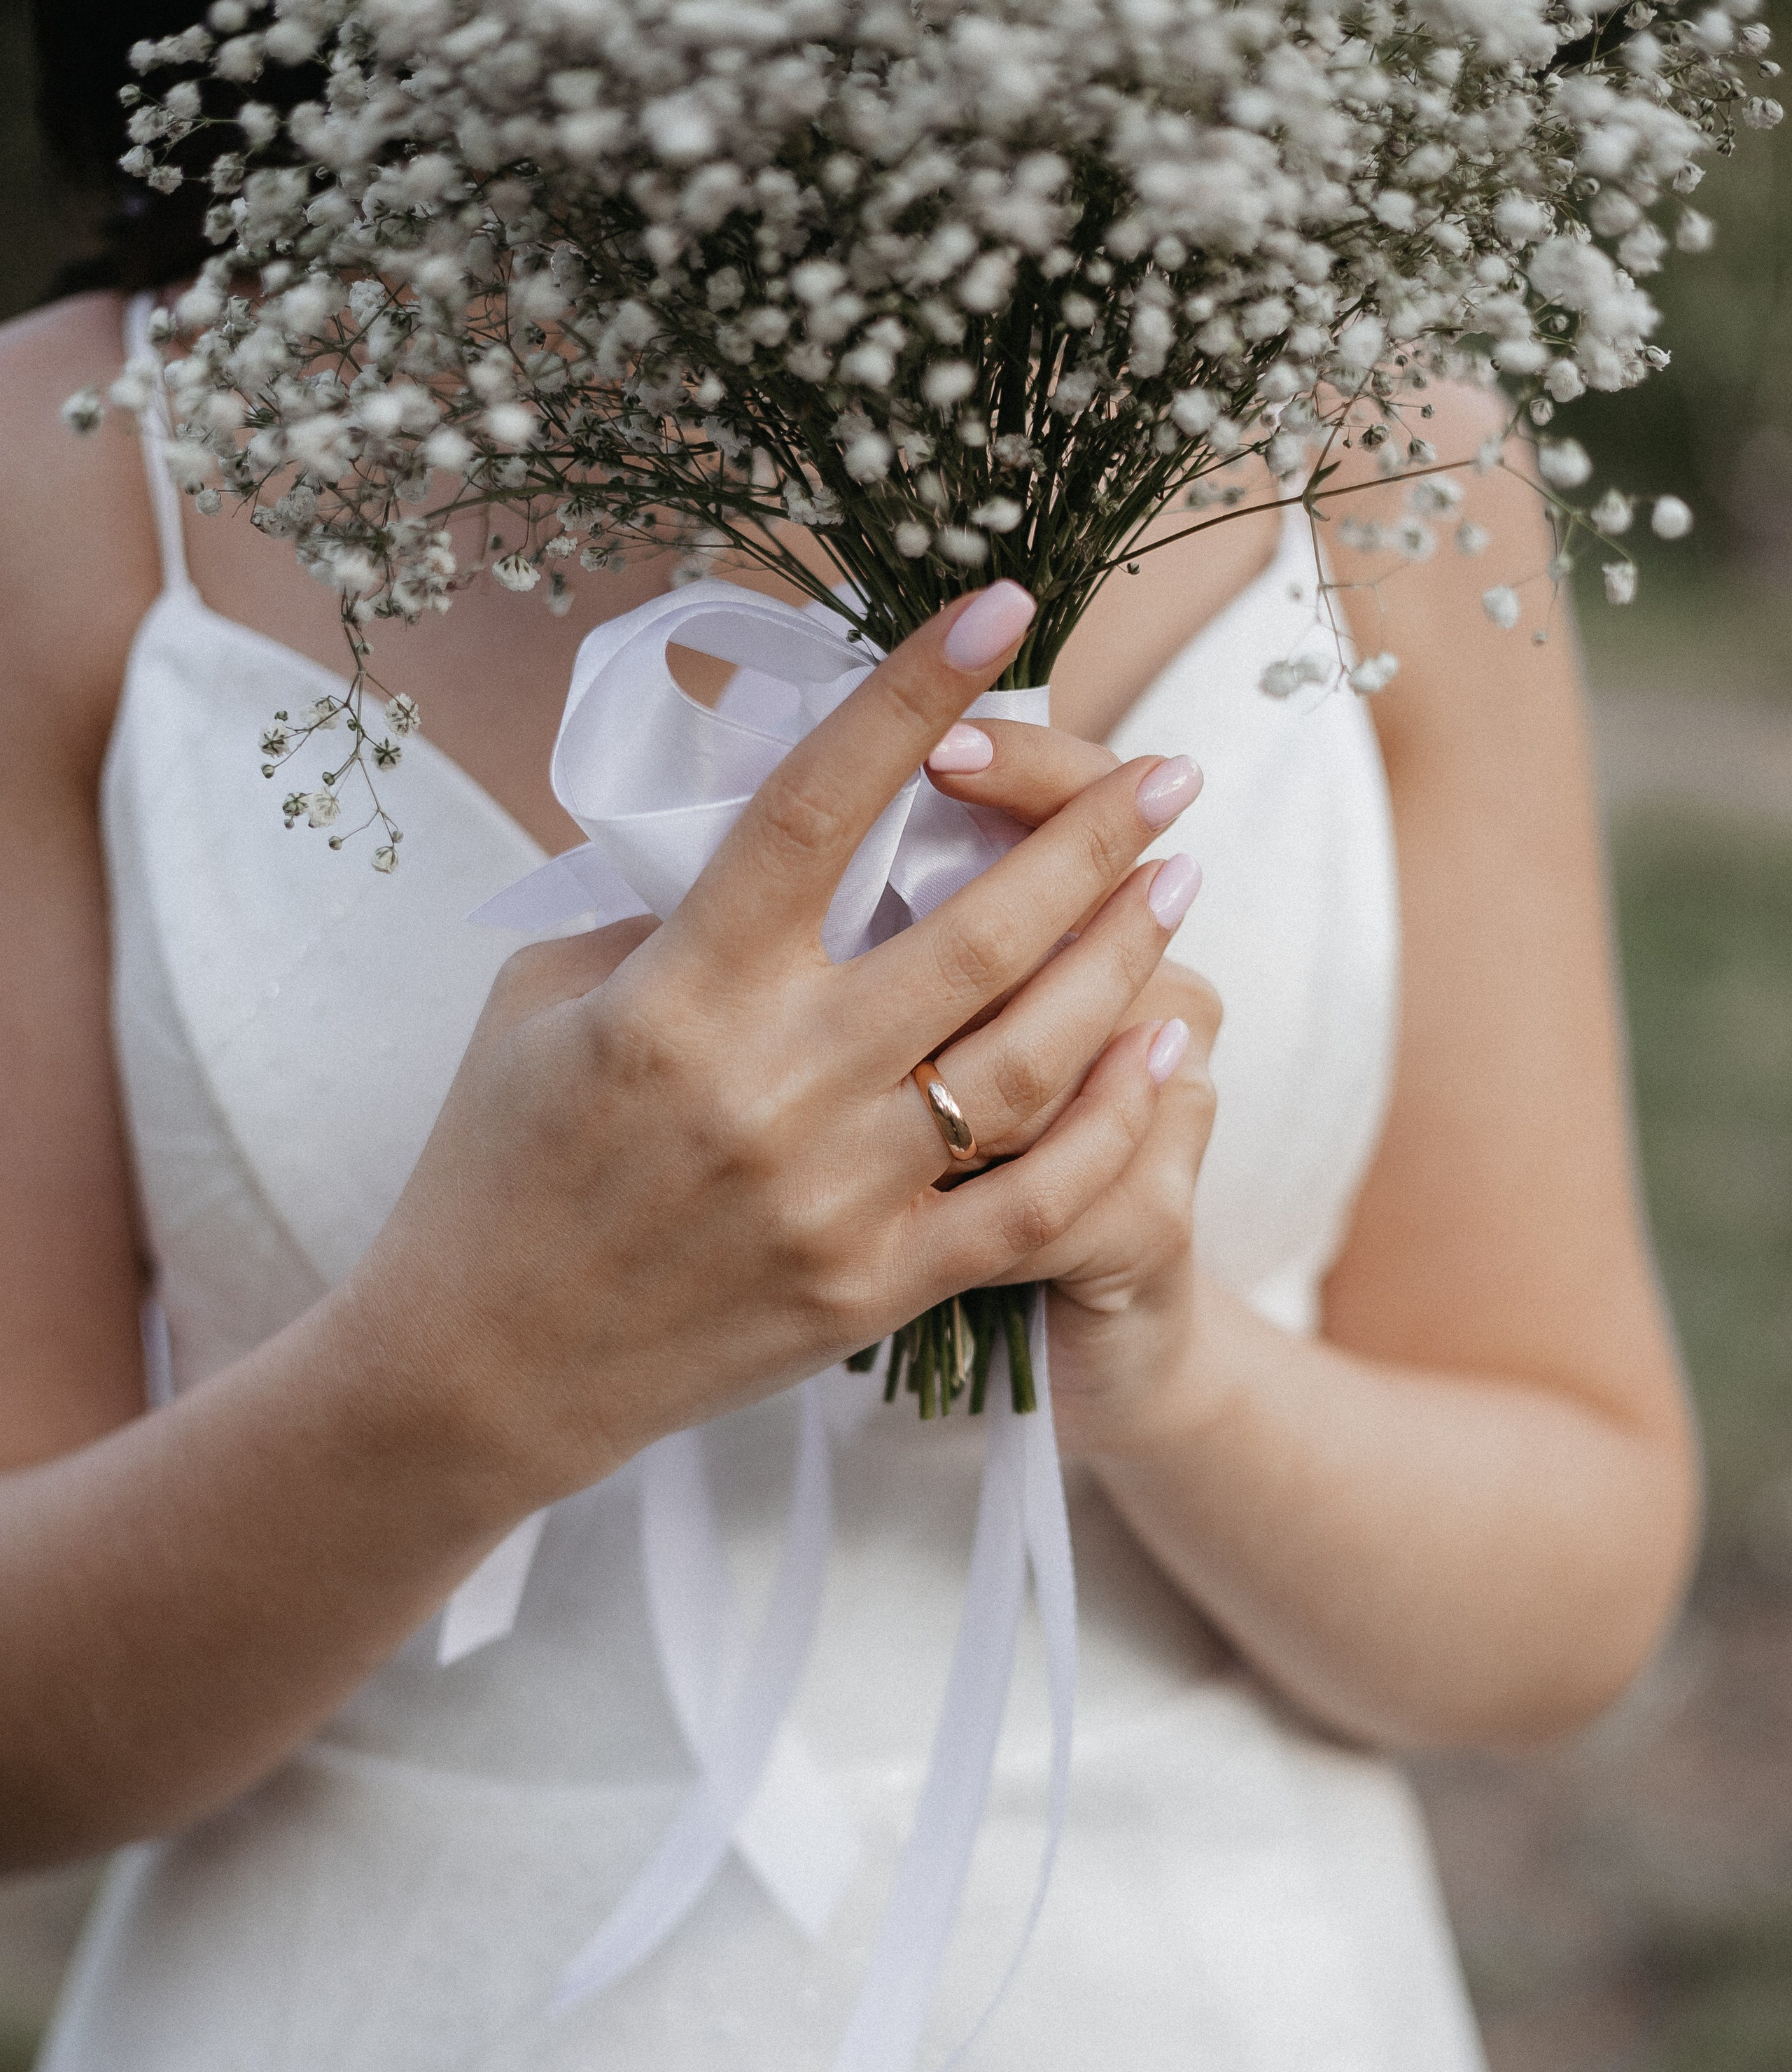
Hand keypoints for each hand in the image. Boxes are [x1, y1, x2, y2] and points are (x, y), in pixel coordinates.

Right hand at [344, 583, 1206, 1516]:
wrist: (479, 1373)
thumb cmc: (496, 1166)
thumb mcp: (542, 1002)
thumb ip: (662, 912)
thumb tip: (779, 829)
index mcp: (677, 992)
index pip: (814, 803)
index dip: (911, 692)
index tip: (999, 609)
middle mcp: (770, 1086)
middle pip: (975, 933)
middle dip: (1091, 836)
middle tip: (1173, 770)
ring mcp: (833, 1197)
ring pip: (1029, 1060)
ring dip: (1121, 957)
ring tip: (1178, 881)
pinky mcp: (872, 1290)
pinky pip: (1031, 1204)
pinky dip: (1112, 1121)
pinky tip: (1162, 1046)